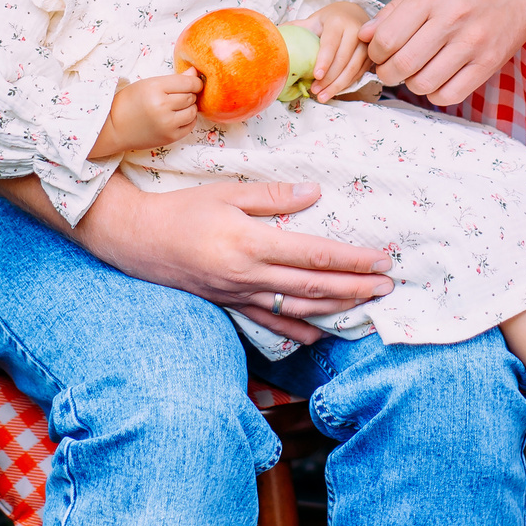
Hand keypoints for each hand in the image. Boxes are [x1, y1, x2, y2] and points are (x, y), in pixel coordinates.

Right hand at [72, 177, 392, 342]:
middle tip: (388, 285)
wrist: (137, 241)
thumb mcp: (226, 192)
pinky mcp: (230, 304)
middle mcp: (249, 275)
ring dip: (336, 307)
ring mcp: (240, 295)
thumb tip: (314, 194)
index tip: (380, 258)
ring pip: (297, 307)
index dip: (352, 259)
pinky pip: (269, 322)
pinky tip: (318, 333)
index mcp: (251, 243)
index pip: (314, 254)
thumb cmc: (182, 209)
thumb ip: (272, 197)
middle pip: (315, 285)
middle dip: (356, 287)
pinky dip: (297, 329)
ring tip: (366, 304)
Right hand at [92, 71, 201, 157]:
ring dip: (189, 107)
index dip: (195, 82)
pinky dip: (188, 120)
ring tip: (178, 106)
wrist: (115, 127)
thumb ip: (174, 79)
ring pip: (192, 111)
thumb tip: (194, 73)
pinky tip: (178, 117)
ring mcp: (167, 124)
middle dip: (190, 94)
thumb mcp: (148, 84)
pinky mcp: (170, 137)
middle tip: (180, 94)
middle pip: (190, 97)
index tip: (194, 82)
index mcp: (155, 89)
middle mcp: (162, 106)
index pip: (188, 83)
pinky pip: (190, 125)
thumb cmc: (130, 102)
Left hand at [297, 2, 371, 98]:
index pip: (331, 43)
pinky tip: (335, 91)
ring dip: (337, 85)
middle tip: (315, 91)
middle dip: (329, 79)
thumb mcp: (314, 20)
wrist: (354, 14)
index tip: (316, 76)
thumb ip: (297, 27)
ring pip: (353, 69)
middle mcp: (356, 31)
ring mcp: (366, 44)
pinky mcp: (371, 55)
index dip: (324, 61)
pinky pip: (359, 73)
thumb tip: (273, 34)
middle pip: (343, 60)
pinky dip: (347, 84)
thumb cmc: (330, 20)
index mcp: (338, 22)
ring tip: (323, 96)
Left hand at [365, 0, 525, 106]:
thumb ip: (394, 11)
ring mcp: (474, 42)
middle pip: (402, 65)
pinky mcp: (490, 62)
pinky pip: (450, 94)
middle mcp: (452, 18)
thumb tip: (364, 36)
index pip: (387, 39)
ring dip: (410, 84)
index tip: (378, 52)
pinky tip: (435, 78)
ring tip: (414, 71)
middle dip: (387, 73)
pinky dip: (434, 93)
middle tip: (390, 67)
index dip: (374, 52)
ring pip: (423, 84)